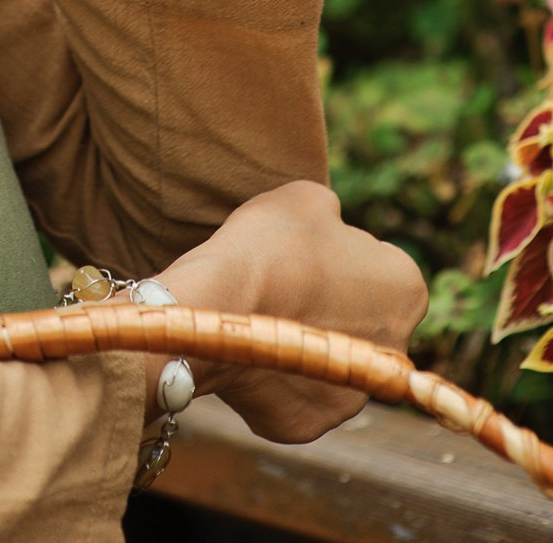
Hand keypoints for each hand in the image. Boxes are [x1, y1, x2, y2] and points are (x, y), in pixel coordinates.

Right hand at [160, 180, 428, 443]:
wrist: (219, 305)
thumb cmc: (268, 245)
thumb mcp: (308, 199)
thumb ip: (335, 217)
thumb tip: (332, 229)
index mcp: (406, 288)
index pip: (384, 270)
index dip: (343, 259)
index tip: (309, 255)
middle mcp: (395, 350)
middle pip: (365, 324)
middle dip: (333, 310)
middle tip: (287, 288)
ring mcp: (353, 394)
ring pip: (332, 365)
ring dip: (308, 346)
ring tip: (263, 318)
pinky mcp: (311, 425)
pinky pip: (296, 398)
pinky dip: (276, 379)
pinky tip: (250, 350)